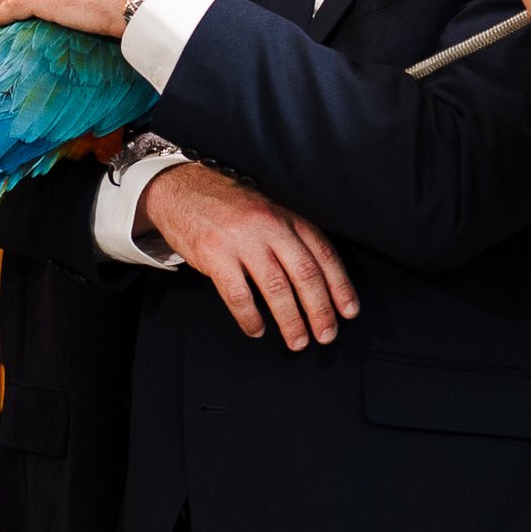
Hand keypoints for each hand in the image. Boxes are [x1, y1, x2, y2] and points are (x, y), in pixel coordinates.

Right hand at [141, 164, 358, 349]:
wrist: (181, 190)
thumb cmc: (229, 209)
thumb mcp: (268, 214)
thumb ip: (291, 239)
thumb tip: (319, 283)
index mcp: (287, 218)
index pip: (323, 254)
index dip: (340, 286)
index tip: (349, 311)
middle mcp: (269, 227)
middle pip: (305, 274)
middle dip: (320, 309)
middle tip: (326, 335)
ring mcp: (242, 240)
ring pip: (276, 287)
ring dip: (290, 320)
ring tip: (298, 341)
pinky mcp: (215, 255)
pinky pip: (238, 294)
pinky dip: (250, 317)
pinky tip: (257, 330)